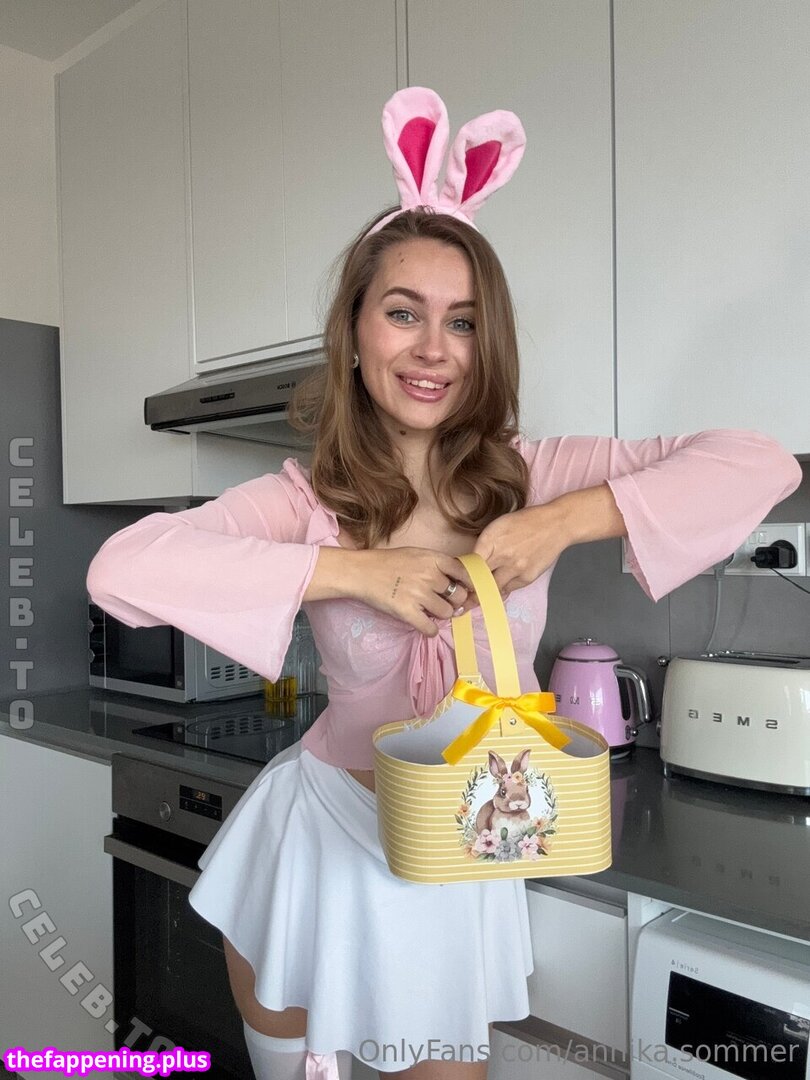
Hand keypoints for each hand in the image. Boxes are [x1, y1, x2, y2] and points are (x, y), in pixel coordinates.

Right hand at [355, 547, 476, 636]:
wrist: (362, 572)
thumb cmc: (388, 562)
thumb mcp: (416, 554)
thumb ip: (437, 564)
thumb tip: (458, 581)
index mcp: (433, 559)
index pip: (464, 573)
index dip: (471, 584)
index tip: (471, 592)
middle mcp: (429, 575)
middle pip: (459, 596)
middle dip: (453, 602)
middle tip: (442, 602)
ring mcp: (419, 594)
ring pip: (446, 613)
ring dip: (440, 616)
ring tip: (428, 611)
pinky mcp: (407, 612)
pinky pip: (430, 629)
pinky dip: (429, 630)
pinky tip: (423, 624)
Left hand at [458, 484, 626, 610]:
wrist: (555, 525)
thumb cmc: (524, 522)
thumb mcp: (499, 525)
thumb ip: (484, 544)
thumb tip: (471, 563)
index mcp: (490, 540)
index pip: (469, 565)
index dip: (461, 577)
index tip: (455, 585)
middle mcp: (502, 556)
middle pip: (479, 581)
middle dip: (469, 593)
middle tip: (460, 603)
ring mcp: (515, 569)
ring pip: (493, 589)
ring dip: (484, 595)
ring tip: (475, 602)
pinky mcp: (527, 577)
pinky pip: (509, 589)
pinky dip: (501, 591)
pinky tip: (497, 591)